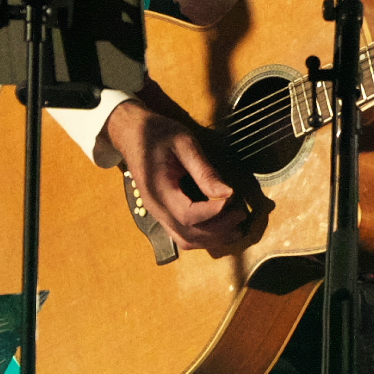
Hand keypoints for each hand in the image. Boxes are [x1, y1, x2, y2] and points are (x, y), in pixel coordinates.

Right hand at [102, 100, 242, 250]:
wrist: (132, 134)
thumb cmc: (158, 133)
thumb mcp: (184, 144)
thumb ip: (204, 171)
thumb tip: (227, 193)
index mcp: (159, 191)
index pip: (188, 216)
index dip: (214, 213)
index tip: (234, 199)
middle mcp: (156, 208)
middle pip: (189, 234)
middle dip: (219, 229)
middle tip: (241, 213)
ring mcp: (158, 214)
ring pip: (186, 240)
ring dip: (213, 238)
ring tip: (236, 224)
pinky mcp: (163, 213)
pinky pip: (183, 235)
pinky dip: (204, 236)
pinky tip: (221, 226)